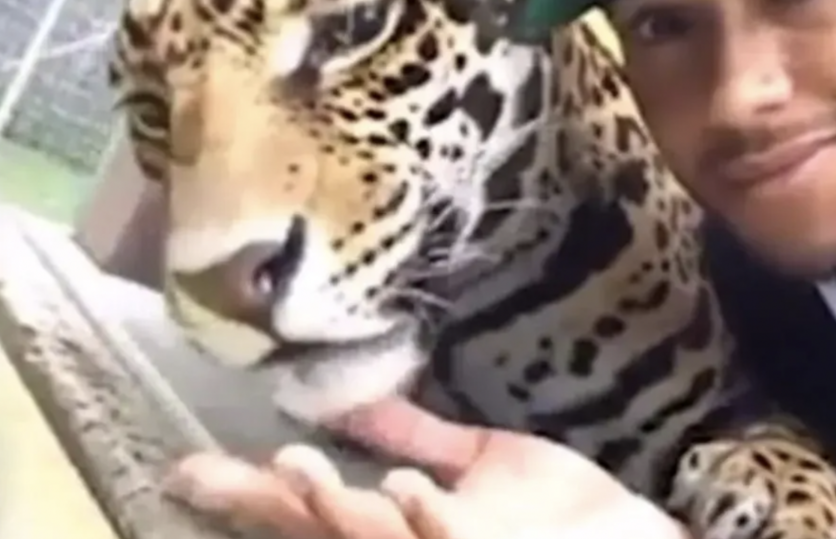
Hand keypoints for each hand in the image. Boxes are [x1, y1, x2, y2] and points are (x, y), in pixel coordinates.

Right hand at [166, 398, 688, 538]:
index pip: (309, 506)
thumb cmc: (555, 513)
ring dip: (328, 508)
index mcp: (403, 521)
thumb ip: (418, 439)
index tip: (186, 468)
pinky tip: (403, 489)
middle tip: (222, 472)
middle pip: (323, 525)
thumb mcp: (479, 465)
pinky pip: (447, 536)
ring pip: (371, 536)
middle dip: (271, 503)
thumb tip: (356, 404)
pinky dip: (422, 516)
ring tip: (291, 468)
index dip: (247, 492)